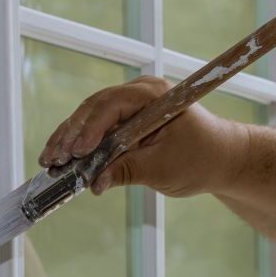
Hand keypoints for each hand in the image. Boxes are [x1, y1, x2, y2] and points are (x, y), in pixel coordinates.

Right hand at [37, 75, 249, 197]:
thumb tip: (93, 183)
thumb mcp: (163, 170)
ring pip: (93, 119)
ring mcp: (135, 105)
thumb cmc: (202, 160)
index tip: (76, 153)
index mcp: (155, 96)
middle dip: (72, 136)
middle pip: (95, 109)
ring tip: (50, 162)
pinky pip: (101, 129)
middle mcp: (142, 93)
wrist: (225, 160)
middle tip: (52, 160)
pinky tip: (66, 160)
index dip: (90, 129)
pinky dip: (85, 145)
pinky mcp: (130, 121)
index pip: (112, 105)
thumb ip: (127, 172)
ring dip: (71, 140)